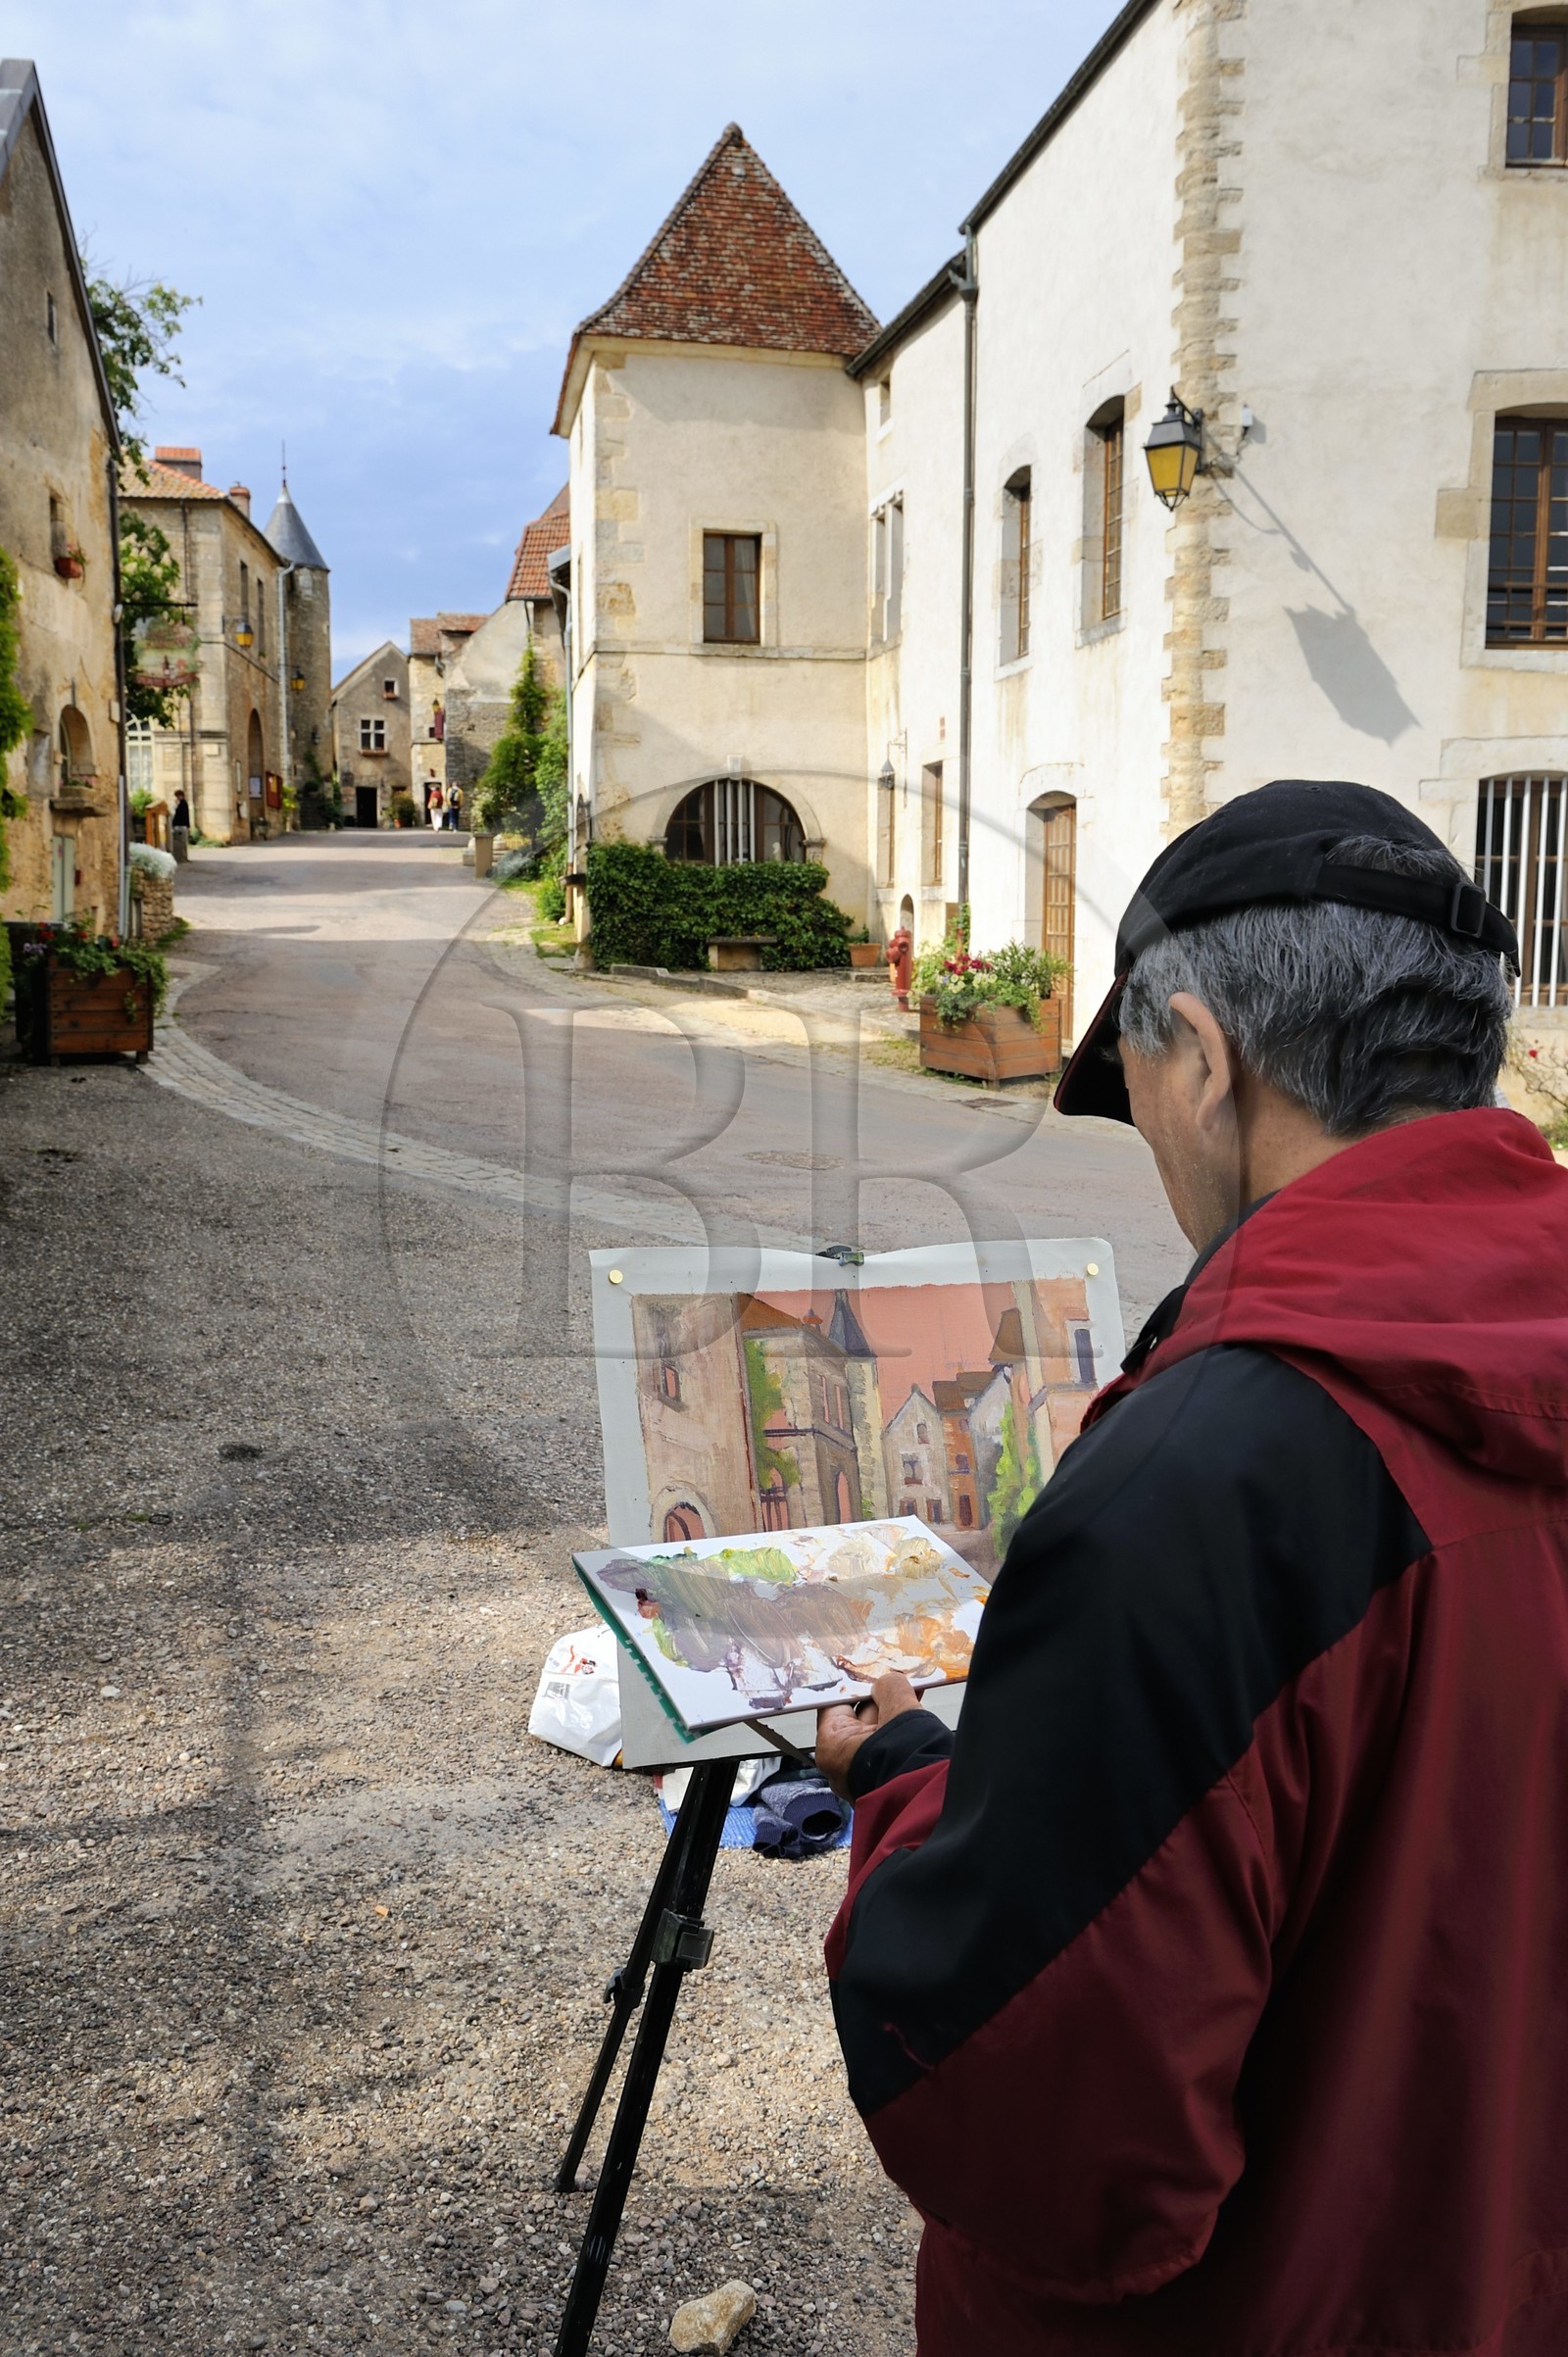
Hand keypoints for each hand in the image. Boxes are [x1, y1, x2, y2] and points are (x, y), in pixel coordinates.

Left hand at [816, 1670, 924, 1802]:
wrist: (934, 1806)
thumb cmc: (909, 1766)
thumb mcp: (901, 1712)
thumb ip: (891, 1689)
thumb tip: (888, 1683)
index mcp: (833, 1746)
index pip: (835, 1704)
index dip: (854, 1685)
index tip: (867, 1672)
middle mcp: (842, 1765)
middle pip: (858, 1718)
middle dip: (879, 1699)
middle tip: (896, 1680)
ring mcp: (862, 1777)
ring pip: (877, 1734)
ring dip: (894, 1714)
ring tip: (913, 1694)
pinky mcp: (883, 1783)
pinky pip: (887, 1749)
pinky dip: (900, 1733)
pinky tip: (917, 1715)